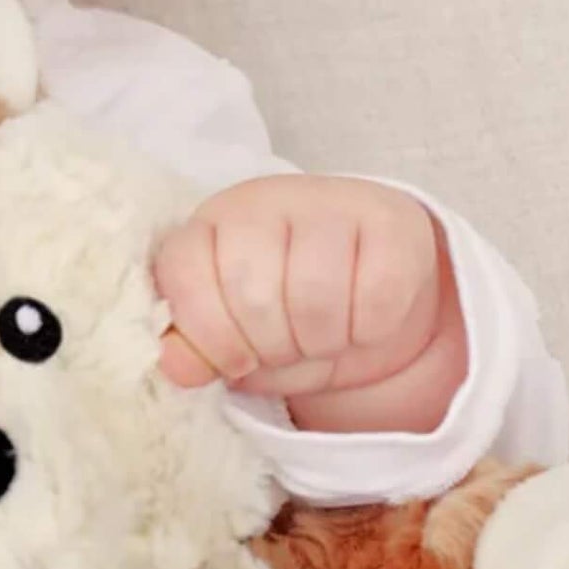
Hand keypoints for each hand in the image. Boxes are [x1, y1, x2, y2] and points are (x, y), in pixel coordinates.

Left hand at [152, 175, 466, 433]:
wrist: (373, 282)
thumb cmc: (290, 311)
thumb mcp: (236, 335)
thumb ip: (200, 347)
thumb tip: (176, 367)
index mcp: (211, 224)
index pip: (183, 275)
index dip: (208, 338)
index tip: (235, 360)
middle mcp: (265, 201)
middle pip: (253, 297)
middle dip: (270, 348)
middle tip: (288, 348)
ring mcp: (331, 203)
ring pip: (315, 298)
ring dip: (320, 344)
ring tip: (323, 340)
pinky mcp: (392, 222)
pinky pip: (376, 298)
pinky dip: (368, 331)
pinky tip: (363, 324)